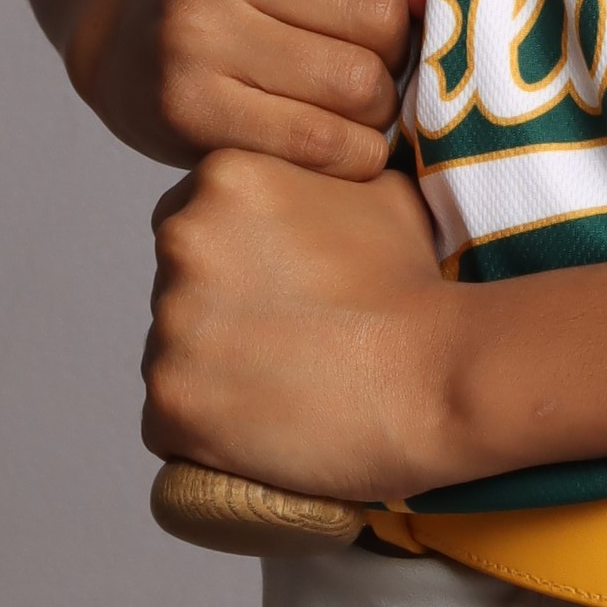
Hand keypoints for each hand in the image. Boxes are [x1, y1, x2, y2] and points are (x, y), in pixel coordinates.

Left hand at [142, 141, 463, 506]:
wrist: (438, 374)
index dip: (235, 262)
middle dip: (216, 312)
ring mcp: (169, 326)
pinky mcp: (170, 403)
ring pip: (170, 354)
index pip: (192, 220)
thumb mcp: (376, 188)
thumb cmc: (415, 284)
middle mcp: (180, 242)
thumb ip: (319, 173)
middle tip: (284, 340)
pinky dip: (204, 432)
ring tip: (284, 387)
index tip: (278, 290)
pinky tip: (264, 428)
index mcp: (223, 178)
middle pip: (175, 286)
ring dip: (212, 372)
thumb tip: (313, 176)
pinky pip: (167, 422)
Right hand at [149, 0, 429, 175]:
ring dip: (379, 107)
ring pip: (359, 83)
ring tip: (356, 103)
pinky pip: (322, 142)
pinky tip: (342, 142)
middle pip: (378, 13)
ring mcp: (190, 31)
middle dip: (395, 50)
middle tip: (372, 62)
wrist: (131, 50)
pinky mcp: (187, 108)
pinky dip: (354, 153)